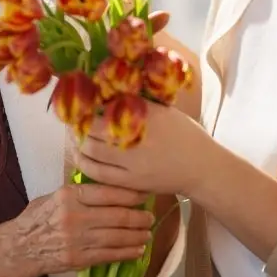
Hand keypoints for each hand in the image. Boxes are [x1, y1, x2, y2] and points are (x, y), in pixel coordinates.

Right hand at [5, 183, 153, 275]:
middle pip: (116, 215)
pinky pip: (109, 255)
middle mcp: (75, 216)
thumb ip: (81, 191)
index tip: (144, 195)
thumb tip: (112, 184)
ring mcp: (77, 239)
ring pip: (116, 237)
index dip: (130, 194)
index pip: (107, 193)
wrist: (22, 246)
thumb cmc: (39, 217)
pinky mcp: (79, 259)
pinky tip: (137, 250)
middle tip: (150, 217)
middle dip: (138, 217)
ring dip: (137, 235)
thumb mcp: (56, 195)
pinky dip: (126, 253)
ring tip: (147, 233)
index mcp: (70, 195)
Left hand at [75, 102, 213, 196]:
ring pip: (91, 153)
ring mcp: (132, 163)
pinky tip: (81, 157)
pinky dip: (85, 164)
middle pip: (92, 131)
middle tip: (74, 122)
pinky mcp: (131, 182)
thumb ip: (137, 104)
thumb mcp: (163, 111)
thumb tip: (108, 94)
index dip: (87, 108)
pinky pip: (98, 174)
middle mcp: (136, 138)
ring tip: (75, 138)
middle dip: (78, 126)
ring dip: (78, 144)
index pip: (104, 109)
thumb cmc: (185, 135)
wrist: (202, 167)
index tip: (81, 106)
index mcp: (145, 116)